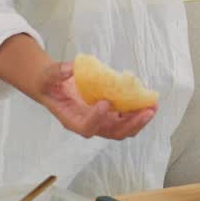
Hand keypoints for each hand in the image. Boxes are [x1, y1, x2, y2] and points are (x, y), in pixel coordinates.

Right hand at [34, 61, 157, 139]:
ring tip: (152, 106)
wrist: (52, 86)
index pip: (86, 127)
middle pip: (112, 132)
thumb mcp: (47, 76)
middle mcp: (88, 123)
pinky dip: (137, 111)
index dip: (97, 119)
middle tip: (146, 111)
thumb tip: (72, 67)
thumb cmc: (48, 84)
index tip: (105, 103)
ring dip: (139, 120)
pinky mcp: (108, 113)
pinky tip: (147, 100)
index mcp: (71, 119)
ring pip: (123, 128)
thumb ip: (57, 72)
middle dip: (130, 124)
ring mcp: (100, 120)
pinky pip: (125, 118)